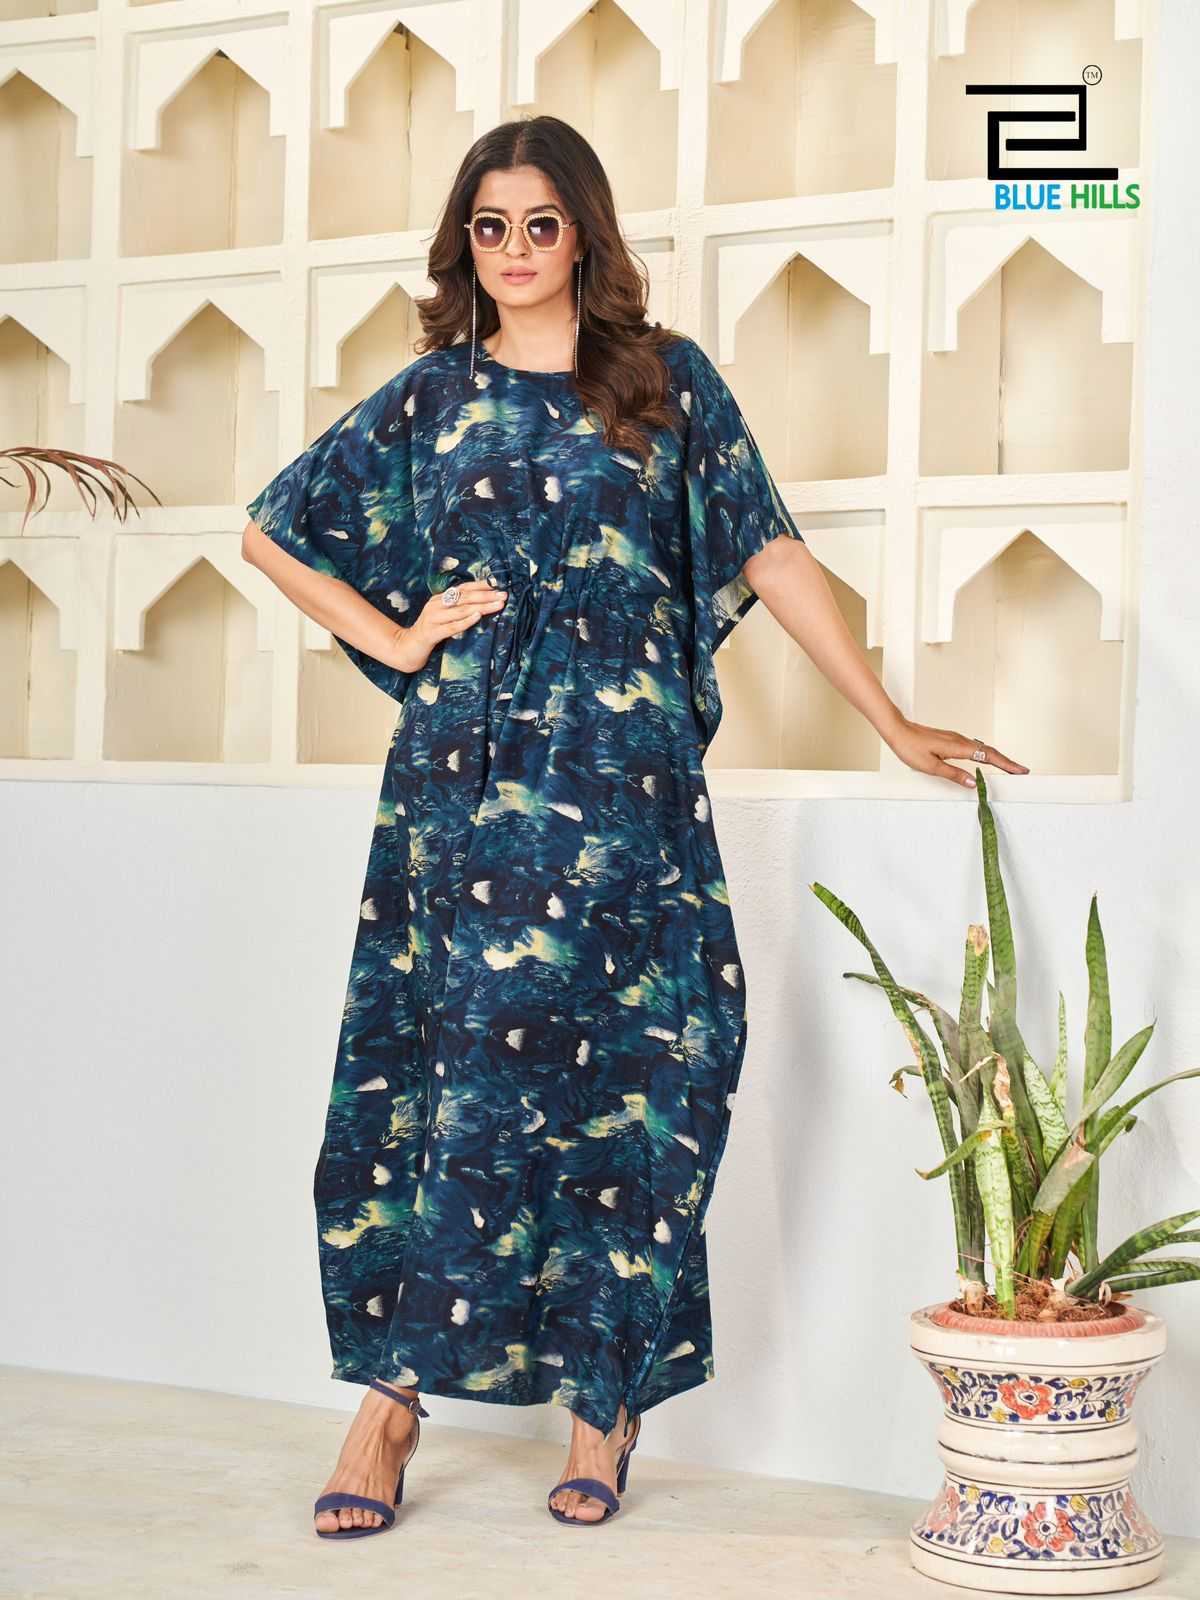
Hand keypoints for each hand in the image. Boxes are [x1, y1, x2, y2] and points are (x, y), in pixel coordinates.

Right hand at [389, 580, 506, 674]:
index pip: (463, 588)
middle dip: (486, 595)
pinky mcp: (431, 633)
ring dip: (482, 606)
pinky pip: (452, 626)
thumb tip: (481, 605)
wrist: (406, 648)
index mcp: (439, 599)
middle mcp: (436, 605)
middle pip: (464, 597)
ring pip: (461, 610)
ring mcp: (433, 618)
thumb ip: (457, 610)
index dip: (481, 586)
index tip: (498, 586)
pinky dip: (466, 621)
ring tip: (498, 605)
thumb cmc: (429, 633)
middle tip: (503, 595)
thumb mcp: (443, 618)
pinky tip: (477, 616)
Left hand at [885, 715, 1029, 788]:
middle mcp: (961, 741)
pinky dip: (985, 755)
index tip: (1020, 771)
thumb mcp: (931, 766)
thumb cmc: (910, 747)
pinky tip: (985, 760)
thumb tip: (973, 783)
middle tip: (1022, 771)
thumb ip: (953, 774)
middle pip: (990, 752)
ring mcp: (956, 739)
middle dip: (1007, 762)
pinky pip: (974, 748)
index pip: (988, 757)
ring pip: (982, 749)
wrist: (897, 730)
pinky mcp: (951, 740)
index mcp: (959, 747)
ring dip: (997, 758)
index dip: (1006, 764)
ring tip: (1009, 768)